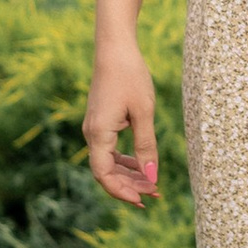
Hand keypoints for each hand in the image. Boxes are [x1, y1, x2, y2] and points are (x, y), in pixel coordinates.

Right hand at [85, 35, 159, 206]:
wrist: (115, 49)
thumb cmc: (130, 76)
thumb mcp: (144, 112)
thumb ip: (146, 146)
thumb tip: (151, 177)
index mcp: (99, 134)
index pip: (104, 175)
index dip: (123, 191)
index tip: (144, 199)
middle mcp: (92, 134)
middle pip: (105, 172)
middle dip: (129, 186)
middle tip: (155, 194)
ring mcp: (94, 128)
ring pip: (108, 163)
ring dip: (128, 175)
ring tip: (151, 184)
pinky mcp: (100, 122)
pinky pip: (109, 150)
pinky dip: (124, 161)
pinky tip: (141, 164)